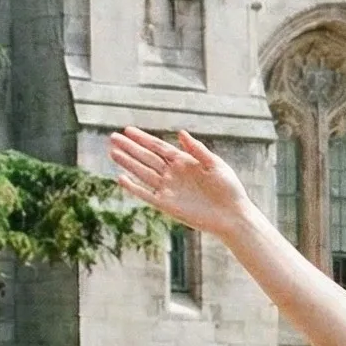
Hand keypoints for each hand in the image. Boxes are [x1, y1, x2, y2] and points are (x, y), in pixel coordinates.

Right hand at [107, 128, 261, 236]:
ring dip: (128, 163)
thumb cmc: (229, 189)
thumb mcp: (215, 165)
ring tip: (112, 152)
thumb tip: (180, 132)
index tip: (128, 129)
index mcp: (185, 162)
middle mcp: (174, 174)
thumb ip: (198, 150)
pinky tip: (121, 178)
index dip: (143, 138)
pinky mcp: (167, 205)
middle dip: (130, 147)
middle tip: (112, 137)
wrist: (233, 216)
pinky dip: (134, 187)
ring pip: (143, 173)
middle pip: (147, 157)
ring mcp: (169, 189)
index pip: (159, 147)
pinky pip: (146, 194)